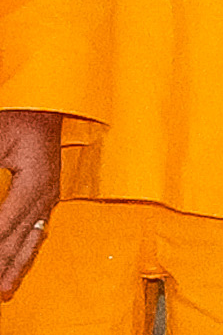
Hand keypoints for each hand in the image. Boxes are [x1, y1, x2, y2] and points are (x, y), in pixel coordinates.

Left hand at [0, 110, 57, 297]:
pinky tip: (19, 264)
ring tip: (4, 289)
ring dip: (16, 266)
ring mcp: (51, 195)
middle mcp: (47, 192)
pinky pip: (38, 231)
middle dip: (3, 264)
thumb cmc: (21, 115)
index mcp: (36, 179)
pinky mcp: (48, 195)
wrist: (49, 100)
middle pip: (20, 237)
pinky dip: (27, 252)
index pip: (7, 221)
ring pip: (31, 239)